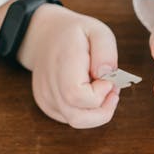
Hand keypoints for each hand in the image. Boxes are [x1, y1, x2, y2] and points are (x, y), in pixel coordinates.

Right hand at [16, 5, 119, 127]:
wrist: (43, 37)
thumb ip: (106, 52)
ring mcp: (45, 97)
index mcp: (62, 63)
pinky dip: (86, 111)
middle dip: (103, 109)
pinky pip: (71, 119)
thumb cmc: (73, 34)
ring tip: (101, 90)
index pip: (77, 95)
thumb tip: (107, 76)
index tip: (108, 79)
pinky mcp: (47, 105)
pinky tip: (87, 93)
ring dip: (96, 112)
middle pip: (77, 117)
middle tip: (110, 88)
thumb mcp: (97, 31)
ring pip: (75, 121)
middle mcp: (49, 84)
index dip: (100, 94)